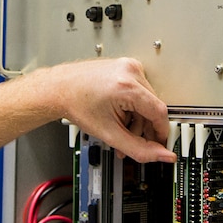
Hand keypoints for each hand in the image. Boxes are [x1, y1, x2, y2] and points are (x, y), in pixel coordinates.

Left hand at [47, 58, 172, 163]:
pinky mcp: (125, 66)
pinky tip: (120, 113)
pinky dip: (133, 105)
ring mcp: (128, 66)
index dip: (161, 132)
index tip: (160, 143)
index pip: (159, 113)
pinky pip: (139, 90)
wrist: (59, 89)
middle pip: (153, 107)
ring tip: (121, 129)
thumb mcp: (109, 134)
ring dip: (138, 118)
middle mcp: (131, 71)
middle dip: (144, 128)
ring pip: (147, 100)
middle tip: (132, 141)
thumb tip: (162, 155)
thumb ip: (139, 149)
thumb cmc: (76, 105)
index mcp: (128, 86)